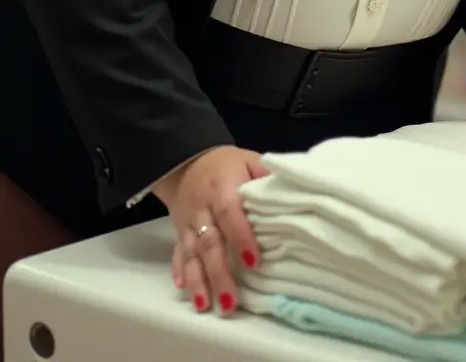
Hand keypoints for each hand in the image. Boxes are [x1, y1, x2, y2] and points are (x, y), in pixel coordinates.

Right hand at [153, 146, 267, 315]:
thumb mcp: (248, 160)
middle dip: (219, 273)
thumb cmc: (226, 165)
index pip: (230, 214)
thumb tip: (289, 190)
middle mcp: (202, 208)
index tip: (254, 262)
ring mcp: (188, 223)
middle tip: (230, 301)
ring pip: (191, 253)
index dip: (241, 237)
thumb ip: (265, 175)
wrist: (187, 161)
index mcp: (222, 188)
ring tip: (205, 305)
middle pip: (209, 242)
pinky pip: (177, 253)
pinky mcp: (179, 232)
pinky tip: (184, 288)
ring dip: (198, 280)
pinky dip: (179, 270)